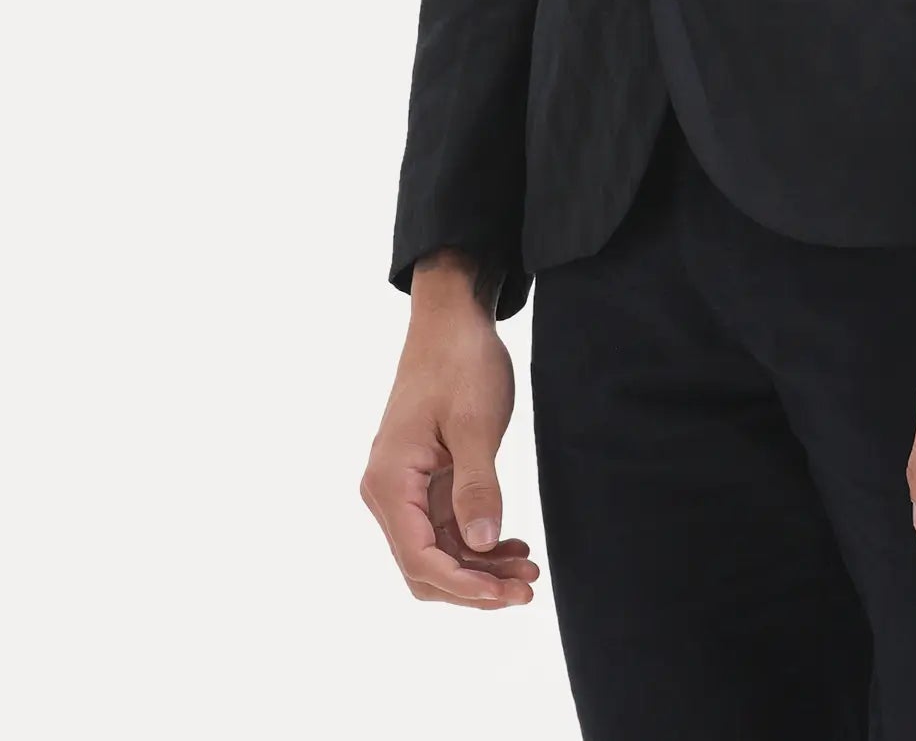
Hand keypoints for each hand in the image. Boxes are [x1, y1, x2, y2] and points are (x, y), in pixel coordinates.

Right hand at [360, 254, 541, 608]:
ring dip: (480, 567)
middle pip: (425, 566)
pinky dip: (476, 543)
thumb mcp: (475, 424)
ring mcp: (404, 488)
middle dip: (474, 585)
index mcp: (390, 482)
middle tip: (528, 587)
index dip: (464, 586)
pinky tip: (513, 545)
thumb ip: (477, 486)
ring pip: (437, 551)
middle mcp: (387, 492)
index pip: (420, 559)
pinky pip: (445, 528)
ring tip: (529, 570)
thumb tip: (482, 544)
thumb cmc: (461, 363)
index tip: (508, 595)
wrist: (452, 320)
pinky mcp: (423, 480)